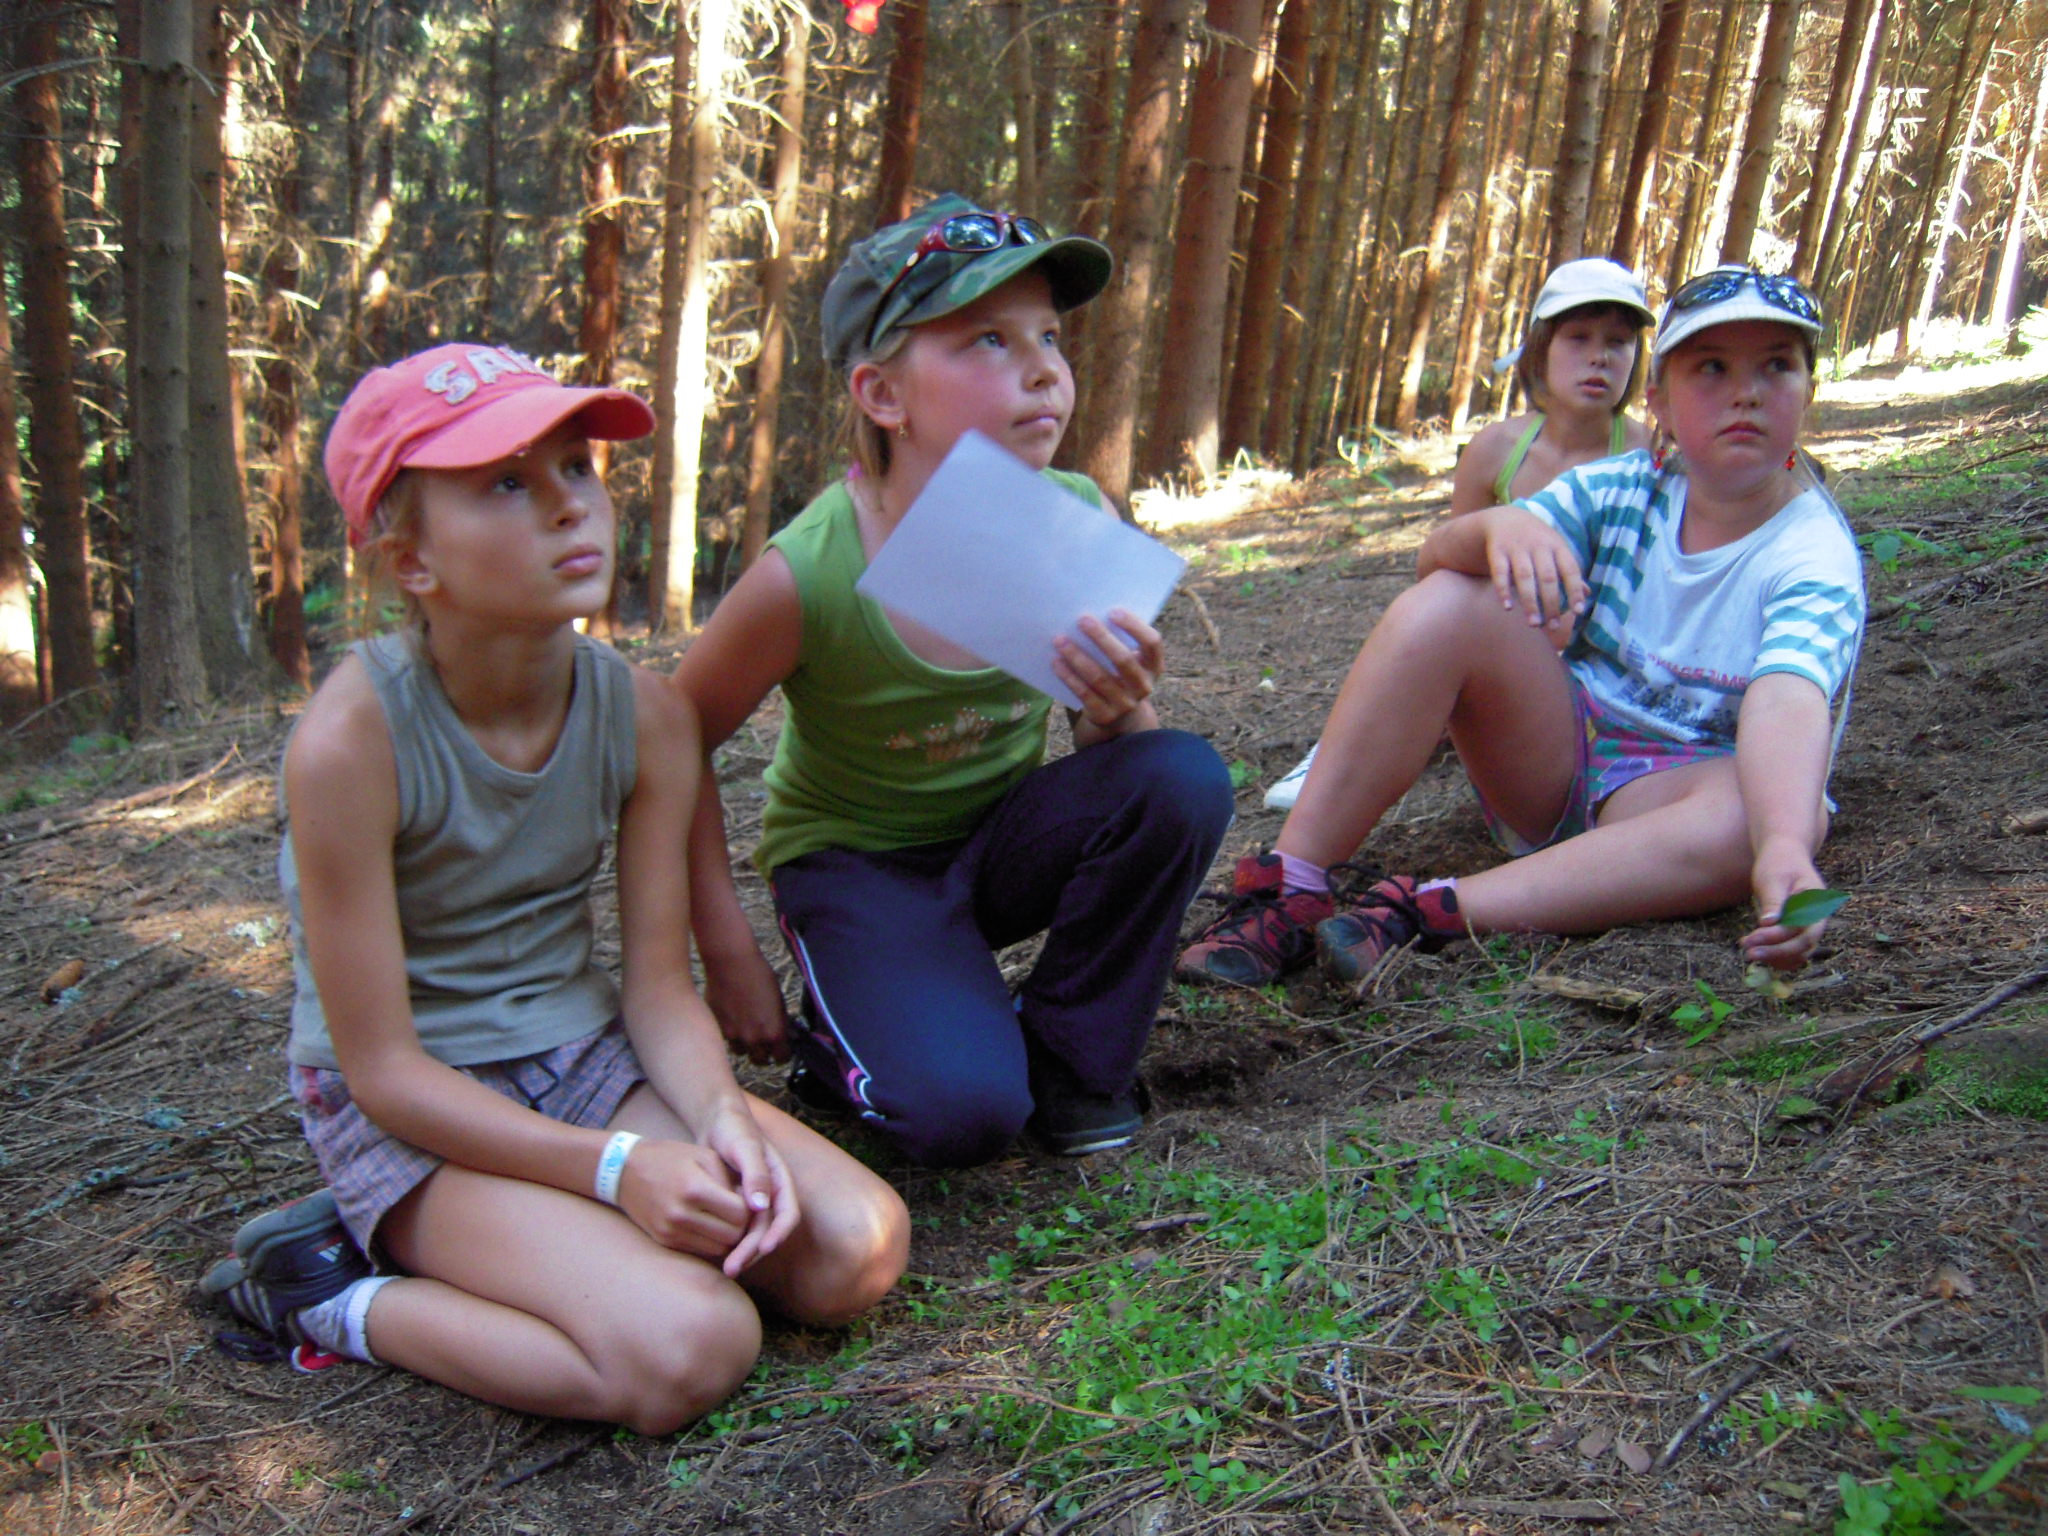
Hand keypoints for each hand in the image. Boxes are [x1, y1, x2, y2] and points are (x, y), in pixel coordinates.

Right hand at [614, 1137, 754, 1261]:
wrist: (624, 1171)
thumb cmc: (671, 1158)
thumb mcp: (705, 1156)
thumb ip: (731, 1180)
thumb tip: (754, 1206)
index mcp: (694, 1189)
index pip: (740, 1214)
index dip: (749, 1207)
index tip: (745, 1197)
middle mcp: (681, 1215)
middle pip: (732, 1236)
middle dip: (741, 1225)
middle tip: (737, 1209)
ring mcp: (671, 1232)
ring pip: (719, 1249)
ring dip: (727, 1236)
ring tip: (723, 1216)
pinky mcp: (665, 1242)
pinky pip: (701, 1251)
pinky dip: (711, 1241)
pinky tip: (708, 1223)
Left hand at [698, 1099, 798, 1275]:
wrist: (716, 1123)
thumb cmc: (734, 1130)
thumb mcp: (744, 1148)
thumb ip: (755, 1173)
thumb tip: (761, 1206)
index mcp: (781, 1182)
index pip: (788, 1215)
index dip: (779, 1234)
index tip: (764, 1249)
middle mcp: (771, 1196)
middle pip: (768, 1231)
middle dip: (753, 1252)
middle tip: (733, 1269)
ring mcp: (754, 1202)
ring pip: (753, 1235)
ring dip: (742, 1253)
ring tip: (725, 1269)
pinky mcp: (736, 1207)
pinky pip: (738, 1230)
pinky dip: (730, 1244)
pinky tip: (715, 1255)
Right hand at [703, 940, 790, 1063]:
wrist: (732, 963)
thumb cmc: (759, 977)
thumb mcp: (779, 1001)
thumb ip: (782, 1023)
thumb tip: (788, 1036)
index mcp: (774, 1033)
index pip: (781, 1058)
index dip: (782, 1054)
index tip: (780, 1049)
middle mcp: (754, 1039)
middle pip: (760, 1061)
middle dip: (764, 1053)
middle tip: (763, 1042)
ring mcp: (733, 1036)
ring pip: (741, 1053)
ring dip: (745, 1046)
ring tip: (746, 1029)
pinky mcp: (718, 1029)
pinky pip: (727, 1040)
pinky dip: (731, 1035)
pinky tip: (733, 1019)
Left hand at [1054, 609, 1162, 734]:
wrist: (1118, 715)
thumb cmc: (1119, 674)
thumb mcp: (1130, 660)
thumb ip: (1120, 641)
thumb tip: (1092, 616)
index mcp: (1154, 666)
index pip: (1152, 643)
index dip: (1134, 626)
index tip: (1113, 611)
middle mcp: (1143, 686)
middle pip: (1123, 660)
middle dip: (1102, 638)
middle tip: (1082, 619)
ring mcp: (1125, 704)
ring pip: (1100, 678)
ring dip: (1078, 657)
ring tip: (1060, 640)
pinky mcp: (1105, 715)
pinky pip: (1084, 694)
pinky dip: (1069, 677)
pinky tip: (1056, 662)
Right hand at [1485, 509, 1586, 629]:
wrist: (1505, 518)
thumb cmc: (1536, 540)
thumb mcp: (1555, 549)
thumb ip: (1569, 571)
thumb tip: (1588, 595)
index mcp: (1556, 545)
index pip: (1570, 569)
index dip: (1575, 589)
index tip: (1578, 611)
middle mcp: (1538, 545)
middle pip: (1548, 577)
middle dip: (1551, 603)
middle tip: (1553, 626)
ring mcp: (1516, 547)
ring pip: (1525, 577)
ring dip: (1530, 602)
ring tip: (1534, 624)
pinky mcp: (1497, 550)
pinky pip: (1500, 572)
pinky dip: (1503, 590)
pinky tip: (1508, 607)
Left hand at [1742, 839, 1828, 970]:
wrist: (1785, 856)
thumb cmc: (1779, 864)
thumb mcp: (1773, 878)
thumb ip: (1774, 900)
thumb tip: (1768, 923)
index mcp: (1816, 903)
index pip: (1800, 929)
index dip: (1775, 938)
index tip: (1751, 940)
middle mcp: (1817, 919)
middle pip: (1803, 946)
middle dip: (1775, 952)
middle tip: (1748, 953)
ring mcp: (1809, 927)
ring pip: (1799, 953)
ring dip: (1776, 957)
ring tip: (1749, 952)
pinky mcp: (1798, 932)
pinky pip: (1792, 951)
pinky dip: (1777, 956)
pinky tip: (1757, 949)